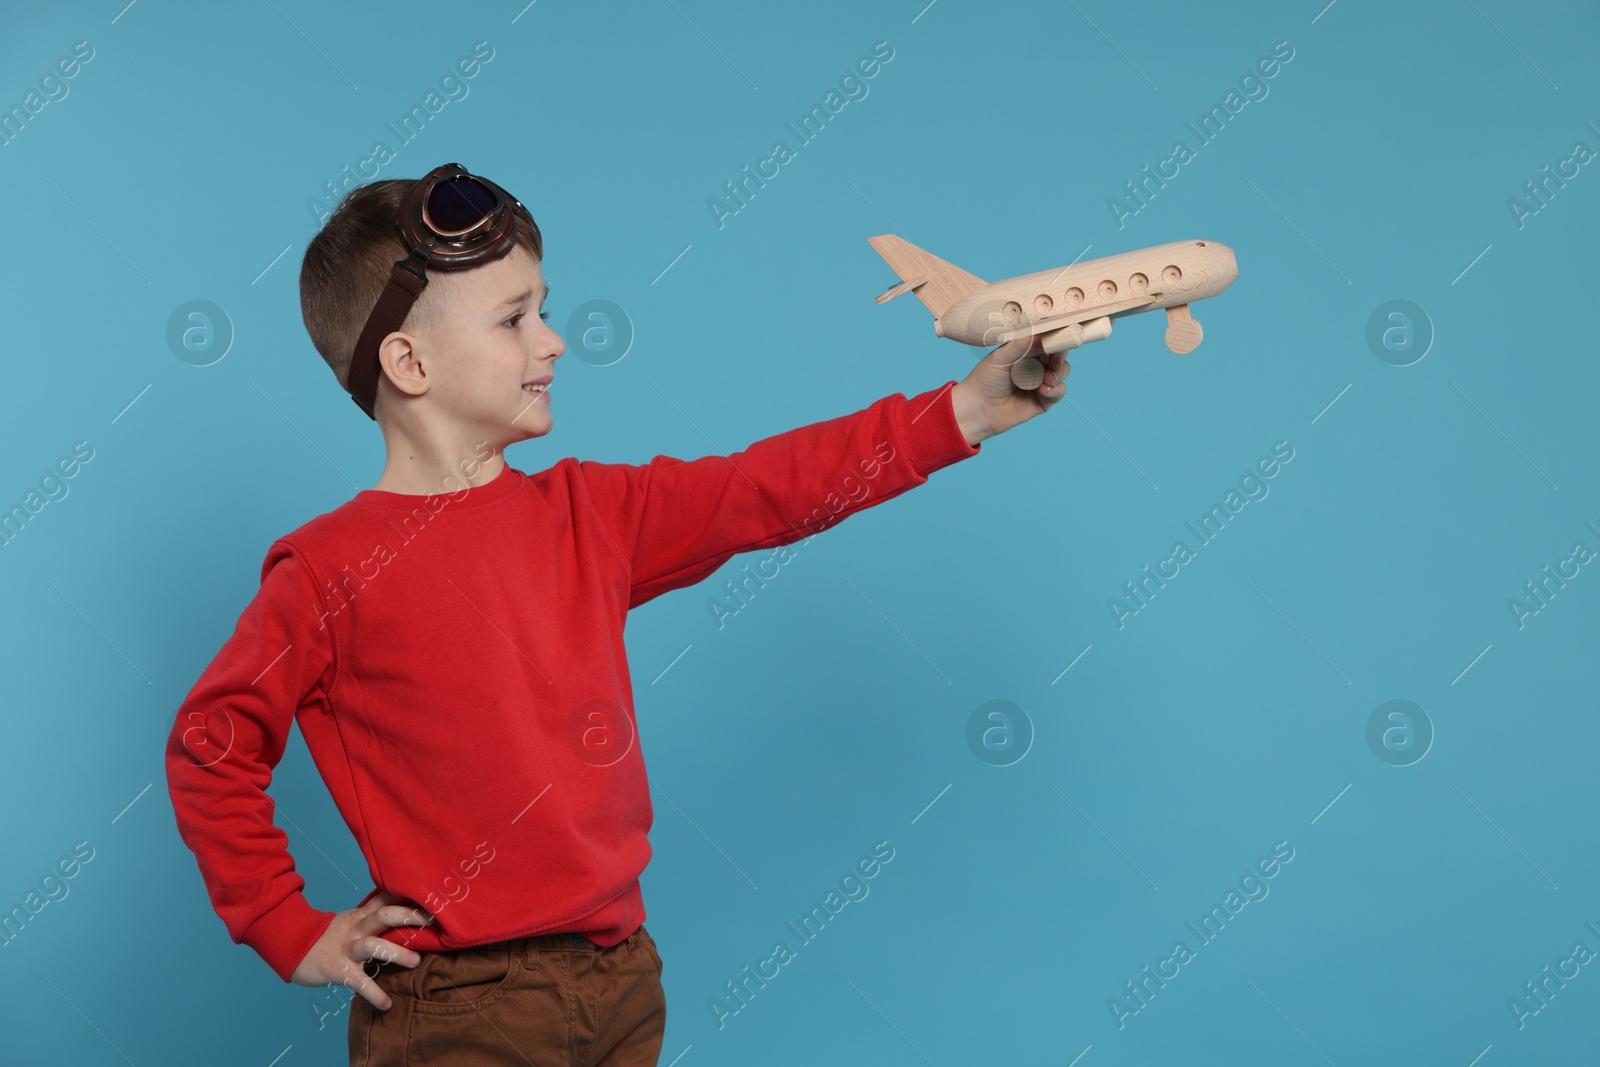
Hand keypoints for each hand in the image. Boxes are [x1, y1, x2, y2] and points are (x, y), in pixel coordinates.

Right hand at [290, 891, 433, 1010]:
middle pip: (383, 915)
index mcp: (360, 915)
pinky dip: (374, 994)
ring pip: (373, 945)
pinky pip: (359, 982)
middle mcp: (356, 928)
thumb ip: (373, 916)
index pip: (385, 898)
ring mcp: (347, 948)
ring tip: (416, 961)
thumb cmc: (329, 937)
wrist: (293, 950)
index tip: (430, 894)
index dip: (407, 894)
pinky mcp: (338, 970)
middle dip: (407, 916)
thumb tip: (404, 912)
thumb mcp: (351, 920)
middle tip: (432, 919)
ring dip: (396, 952)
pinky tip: (386, 1004)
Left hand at [949, 334, 1068, 446]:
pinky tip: (1044, 390)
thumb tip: (1043, 333)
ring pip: (1062, 372)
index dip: (1054, 340)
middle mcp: (1035, 365)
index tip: (1056, 340)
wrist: (978, 408)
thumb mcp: (1002, 356)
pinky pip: (1059, 392)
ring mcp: (1040, 382)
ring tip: (1047, 379)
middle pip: (1059, 356)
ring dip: (1059, 373)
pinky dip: (1056, 390)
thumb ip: (1023, 344)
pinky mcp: (1043, 400)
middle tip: (1053, 362)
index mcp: (1026, 351)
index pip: (1047, 341)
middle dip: (1059, 357)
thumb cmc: (985, 379)